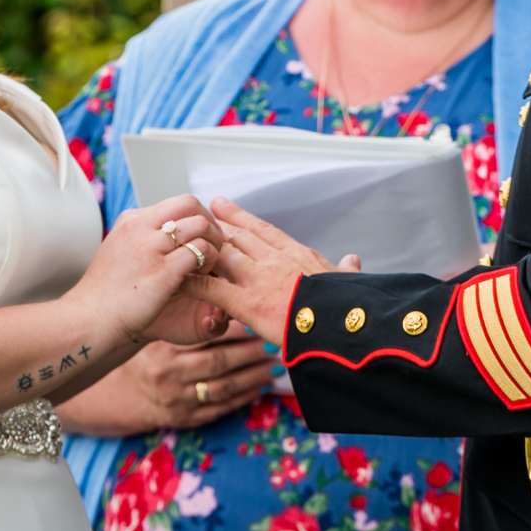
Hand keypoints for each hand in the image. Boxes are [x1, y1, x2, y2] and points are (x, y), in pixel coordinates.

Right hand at [68, 195, 226, 345]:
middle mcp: (141, 228)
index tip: (204, 236)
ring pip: (200, 226)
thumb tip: (168, 233)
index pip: (177, 203)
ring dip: (214, 243)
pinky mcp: (162, 271)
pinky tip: (204, 277)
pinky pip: (199, 251)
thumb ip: (143, 238)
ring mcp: (151, 247)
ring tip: (210, 264)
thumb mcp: (120, 251)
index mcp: (132, 220)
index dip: (198, 217)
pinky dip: (209, 261)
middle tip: (216, 245)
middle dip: (211, 222)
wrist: (90, 319)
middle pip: (191, 204)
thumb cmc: (107, 293)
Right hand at [112, 331, 277, 428]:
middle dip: (250, 353)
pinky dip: (244, 397)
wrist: (124, 394)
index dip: (235, 330)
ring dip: (253, 376)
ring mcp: (178, 400)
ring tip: (274, 365)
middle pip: (219, 363)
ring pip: (224, 387)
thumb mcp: (159, 336)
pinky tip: (260, 387)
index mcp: (163, 350)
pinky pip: (221, 408)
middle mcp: (169, 376)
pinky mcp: (186, 418)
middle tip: (273, 342)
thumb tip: (229, 305)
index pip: (205, 338)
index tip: (257, 321)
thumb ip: (187, 323)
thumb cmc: (149, 355)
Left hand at [184, 197, 360, 338]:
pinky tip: (177, 278)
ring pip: (223, 256)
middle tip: (198, 215)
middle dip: (216, 227)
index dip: (243, 219)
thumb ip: (347, 271)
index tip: (224, 205)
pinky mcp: (248, 303)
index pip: (265, 231)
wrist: (345, 325)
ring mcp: (260, 280)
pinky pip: (213, 289)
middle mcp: (276, 260)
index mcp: (300, 255)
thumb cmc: (350, 308)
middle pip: (239, 238)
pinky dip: (193, 283)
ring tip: (183, 241)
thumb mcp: (351, 283)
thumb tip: (353, 259)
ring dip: (203, 249)